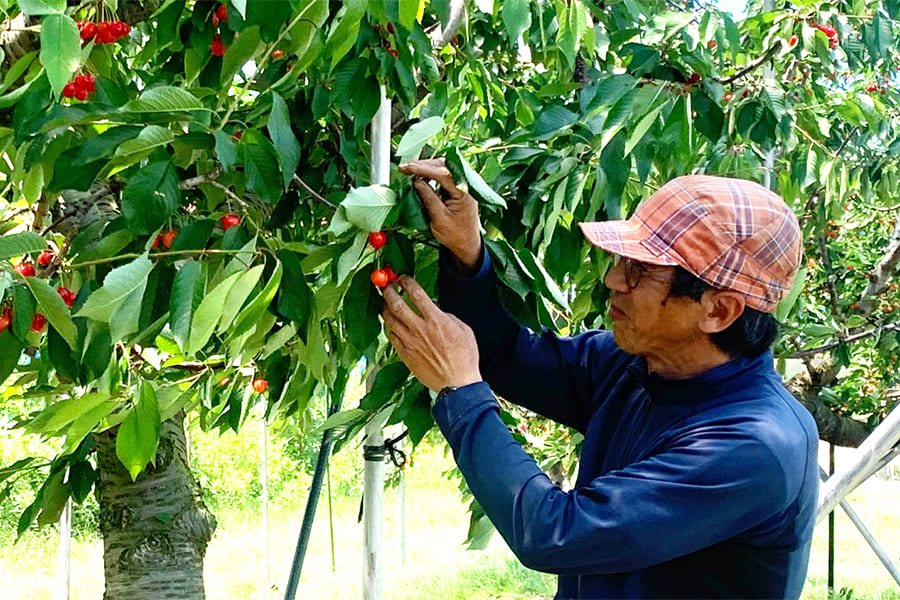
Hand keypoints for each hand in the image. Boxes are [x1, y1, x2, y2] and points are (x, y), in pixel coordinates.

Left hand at [382, 275, 481, 392]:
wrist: (457, 383)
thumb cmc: (464, 356)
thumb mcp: (463, 329)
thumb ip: (446, 316)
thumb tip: (434, 309)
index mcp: (436, 319)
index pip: (416, 293)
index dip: (406, 282)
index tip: (402, 278)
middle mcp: (419, 328)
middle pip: (396, 304)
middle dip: (388, 291)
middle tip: (385, 286)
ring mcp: (410, 342)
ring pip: (389, 320)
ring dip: (385, 308)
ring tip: (385, 303)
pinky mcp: (404, 354)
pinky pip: (391, 336)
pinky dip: (389, 327)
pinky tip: (391, 324)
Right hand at [398, 158, 481, 269]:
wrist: (466, 244)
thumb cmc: (455, 235)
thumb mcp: (438, 218)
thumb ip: (428, 198)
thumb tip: (416, 181)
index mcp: (465, 192)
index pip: (443, 173)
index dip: (423, 169)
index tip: (407, 168)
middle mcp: (467, 185)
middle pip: (444, 166)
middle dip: (424, 165)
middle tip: (406, 168)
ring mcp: (463, 184)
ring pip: (444, 167)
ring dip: (427, 167)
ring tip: (410, 171)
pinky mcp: (457, 187)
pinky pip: (444, 174)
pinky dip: (431, 173)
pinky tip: (420, 176)